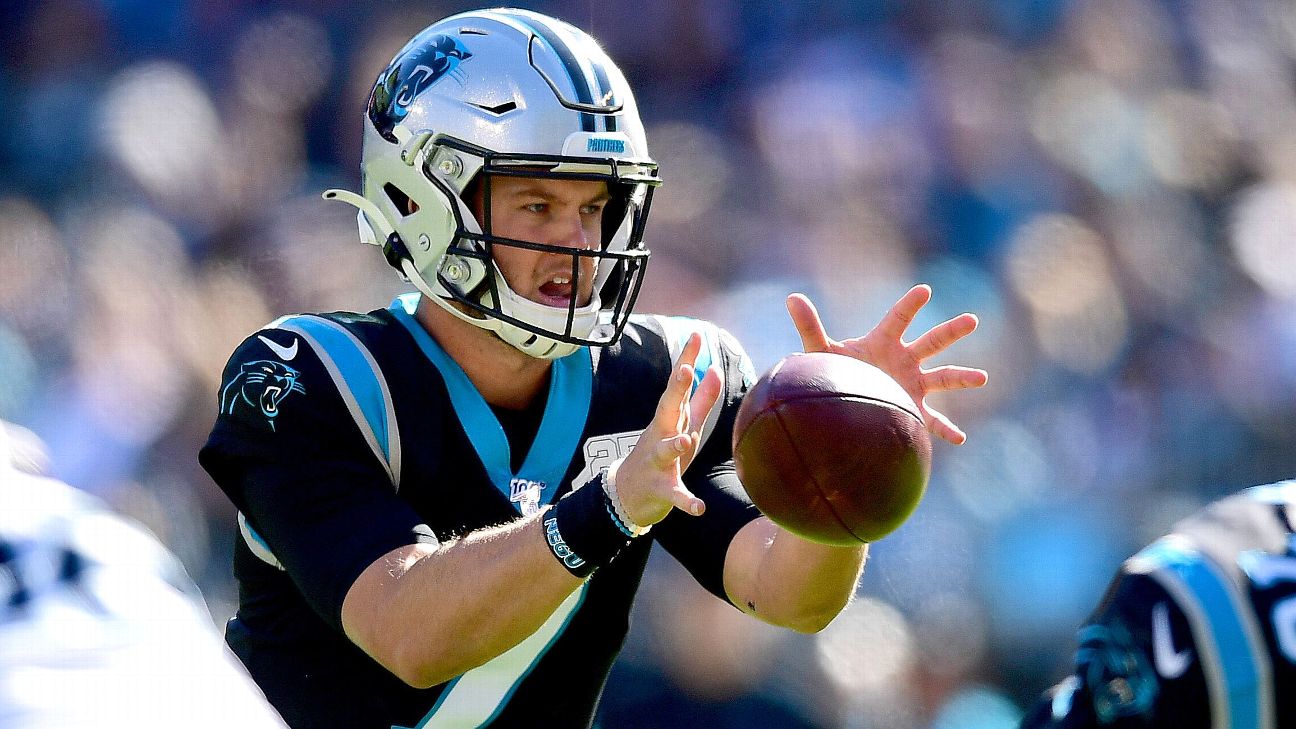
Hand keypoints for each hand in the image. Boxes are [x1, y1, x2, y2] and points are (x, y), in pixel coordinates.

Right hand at [609, 332, 721, 524]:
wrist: (628, 494)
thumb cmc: (662, 454)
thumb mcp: (684, 424)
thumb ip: (701, 398)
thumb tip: (714, 369)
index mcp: (670, 418)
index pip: (679, 384)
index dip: (688, 359)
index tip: (697, 333)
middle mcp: (661, 435)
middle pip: (668, 408)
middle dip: (676, 390)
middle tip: (685, 369)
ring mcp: (659, 461)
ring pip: (667, 450)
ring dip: (676, 444)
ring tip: (686, 439)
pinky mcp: (662, 488)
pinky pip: (675, 495)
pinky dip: (686, 501)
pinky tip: (699, 508)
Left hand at [786, 285, 987, 444]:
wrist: (839, 401)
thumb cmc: (832, 371)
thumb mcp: (820, 351)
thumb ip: (810, 326)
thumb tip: (792, 297)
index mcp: (883, 342)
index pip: (899, 319)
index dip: (910, 306)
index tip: (925, 291)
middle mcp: (903, 359)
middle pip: (932, 342)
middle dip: (951, 331)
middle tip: (972, 320)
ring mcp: (912, 383)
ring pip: (943, 377)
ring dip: (961, 377)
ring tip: (982, 377)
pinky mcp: (913, 408)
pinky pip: (933, 420)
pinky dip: (946, 430)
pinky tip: (960, 439)